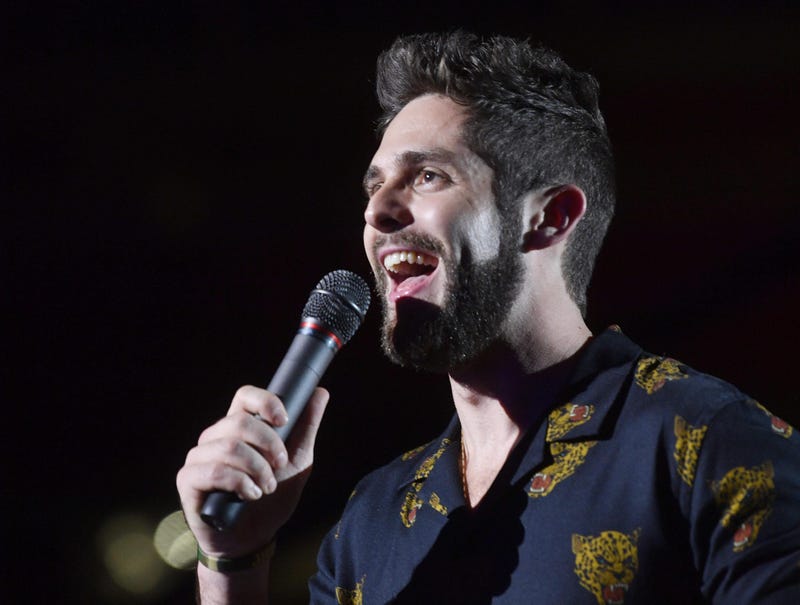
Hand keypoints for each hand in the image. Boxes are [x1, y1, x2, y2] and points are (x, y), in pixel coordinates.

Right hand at [176, 385, 329, 557]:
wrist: (253, 538)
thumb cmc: (273, 497)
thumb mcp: (298, 462)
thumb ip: (305, 428)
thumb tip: (320, 393)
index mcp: (239, 427)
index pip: (245, 396)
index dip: (264, 402)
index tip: (284, 420)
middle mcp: (215, 437)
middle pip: (238, 421)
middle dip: (268, 444)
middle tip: (281, 465)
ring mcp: (199, 457)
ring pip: (228, 446)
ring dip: (256, 469)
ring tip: (267, 487)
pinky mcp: (188, 479)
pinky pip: (213, 471)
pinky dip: (239, 483)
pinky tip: (250, 495)